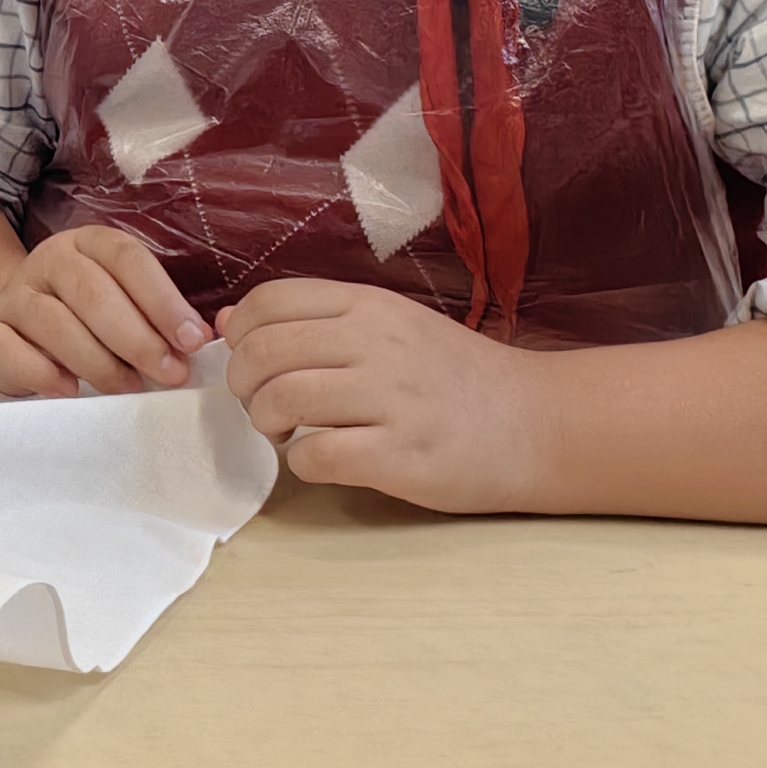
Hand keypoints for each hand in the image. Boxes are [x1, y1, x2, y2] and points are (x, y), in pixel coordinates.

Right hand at [0, 225, 212, 396]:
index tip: (192, 341)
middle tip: (168, 374)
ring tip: (128, 388)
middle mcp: (50, 261)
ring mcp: (16, 296)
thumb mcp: (122, 302)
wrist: (19, 327)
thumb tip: (198, 341)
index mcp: (89, 244)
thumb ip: (156, 316)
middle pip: (93, 294)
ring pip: (54, 323)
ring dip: (99, 362)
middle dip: (138, 339)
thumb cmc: (87, 318)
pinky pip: (12, 351)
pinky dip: (44, 374)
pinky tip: (71, 391)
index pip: (128, 260)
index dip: (163, 301)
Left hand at [218, 278, 551, 511]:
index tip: (256, 364)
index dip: (243, 337)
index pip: (268, 302)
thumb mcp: (390, 327)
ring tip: (289, 434)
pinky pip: (316, 456)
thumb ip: (316, 322)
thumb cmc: (455, 377)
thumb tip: (229, 323)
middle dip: (245, 386)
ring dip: (268, 425)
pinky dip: (302, 465)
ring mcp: (391, 398)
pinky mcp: (402, 454)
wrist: (537, 424)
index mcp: (369, 306)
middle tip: (266, 407)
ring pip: (281, 400)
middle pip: (264, 353)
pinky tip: (323, 462)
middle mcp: (377, 343)